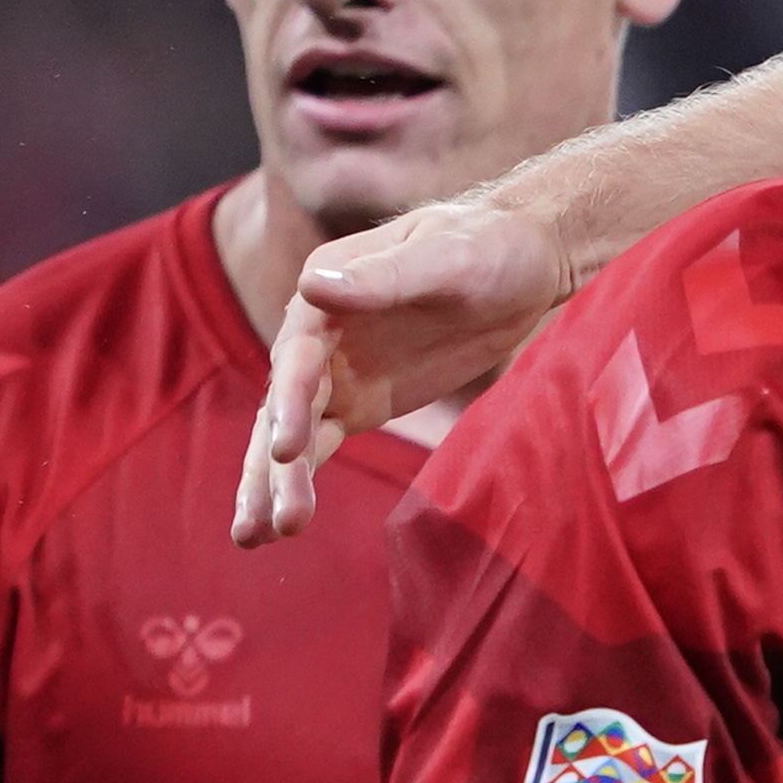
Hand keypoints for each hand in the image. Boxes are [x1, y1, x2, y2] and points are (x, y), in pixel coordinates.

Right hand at [231, 198, 574, 545]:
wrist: (522, 262)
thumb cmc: (485, 246)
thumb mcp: (445, 257)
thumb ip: (384, 277)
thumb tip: (312, 286)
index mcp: (325, 290)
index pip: (297, 354)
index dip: (287, 402)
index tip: (285, 448)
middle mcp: (316, 335)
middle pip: (283, 405)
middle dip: (269, 464)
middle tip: (264, 521)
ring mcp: (336, 373)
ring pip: (294, 435)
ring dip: (275, 484)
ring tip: (260, 537)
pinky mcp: (362, 404)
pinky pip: (324, 446)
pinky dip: (301, 481)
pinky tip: (281, 525)